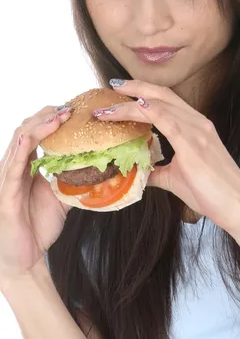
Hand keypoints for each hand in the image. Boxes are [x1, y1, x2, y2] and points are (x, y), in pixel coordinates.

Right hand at [0, 105, 72, 288]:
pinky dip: (21, 148)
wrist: (25, 259)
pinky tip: (29, 137)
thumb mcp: (63, 197)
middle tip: (70, 107)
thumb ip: (76, 181)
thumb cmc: (38, 227)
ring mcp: (8, 178)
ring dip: (39, 125)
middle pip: (27, 129)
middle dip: (48, 115)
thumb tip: (103, 169)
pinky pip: (12, 166)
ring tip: (59, 115)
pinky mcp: (6, 193)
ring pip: (20, 140)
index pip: (37, 132)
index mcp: (27, 165)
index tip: (74, 109)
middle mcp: (15, 166)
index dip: (52, 118)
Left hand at [92, 80, 239, 235]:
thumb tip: (138, 172)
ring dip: (131, 102)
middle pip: (162, 93)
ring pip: (160, 104)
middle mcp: (197, 122)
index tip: (121, 91)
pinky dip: (148, 111)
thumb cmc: (213, 193)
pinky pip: (167, 120)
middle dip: (135, 86)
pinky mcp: (195, 144)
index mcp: (195, 126)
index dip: (143, 92)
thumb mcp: (178, 178)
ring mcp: (198, 130)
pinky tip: (133, 108)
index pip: (165, 100)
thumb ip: (158, 171)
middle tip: (112, 85)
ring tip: (109, 105)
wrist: (239, 207)